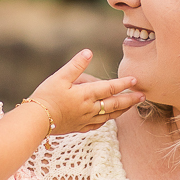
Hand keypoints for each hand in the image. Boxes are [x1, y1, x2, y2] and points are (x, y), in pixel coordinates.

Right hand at [29, 50, 143, 133]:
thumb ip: (75, 65)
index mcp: (86, 94)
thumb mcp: (59, 77)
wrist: (36, 120)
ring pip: (109, 115)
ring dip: (122, 110)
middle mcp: (89, 108)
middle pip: (114, 104)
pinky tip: (109, 119)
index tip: (135, 80)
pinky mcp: (79, 127)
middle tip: (143, 97)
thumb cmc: (46, 96)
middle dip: (129, 100)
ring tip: (131, 107)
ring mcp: (85, 119)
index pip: (109, 88)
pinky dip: (107, 120)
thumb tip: (89, 52)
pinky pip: (98, 124)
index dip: (123, 83)